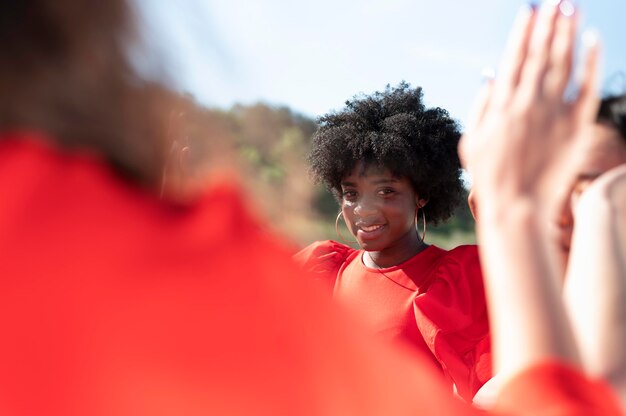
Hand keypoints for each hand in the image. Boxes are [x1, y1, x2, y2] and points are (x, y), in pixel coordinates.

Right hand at [459, 1, 599, 214]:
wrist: (516, 208)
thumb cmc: (489, 178)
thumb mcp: (471, 143)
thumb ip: (480, 106)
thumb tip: (488, 74)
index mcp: (501, 105)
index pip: (514, 58)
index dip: (523, 32)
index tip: (530, 9)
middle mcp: (527, 103)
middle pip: (541, 53)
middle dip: (549, 23)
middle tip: (557, 0)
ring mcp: (552, 113)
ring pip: (563, 63)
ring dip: (568, 32)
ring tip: (573, 8)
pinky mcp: (575, 127)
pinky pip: (586, 87)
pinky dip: (590, 62)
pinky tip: (593, 40)